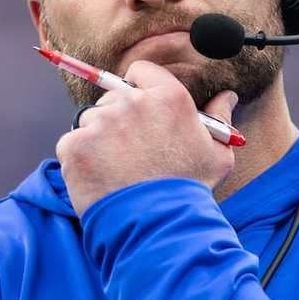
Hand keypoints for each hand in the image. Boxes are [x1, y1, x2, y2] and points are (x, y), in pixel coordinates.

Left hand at [56, 60, 237, 215]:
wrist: (156, 227)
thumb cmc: (188, 191)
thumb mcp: (217, 154)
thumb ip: (219, 119)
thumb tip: (226, 97)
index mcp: (167, 98)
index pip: (140, 72)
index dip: (139, 89)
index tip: (140, 110)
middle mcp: (132, 103)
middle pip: (114, 98)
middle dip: (119, 120)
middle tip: (131, 152)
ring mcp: (100, 122)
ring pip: (91, 121)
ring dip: (99, 139)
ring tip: (116, 169)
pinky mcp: (75, 145)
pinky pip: (72, 143)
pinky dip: (80, 158)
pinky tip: (99, 178)